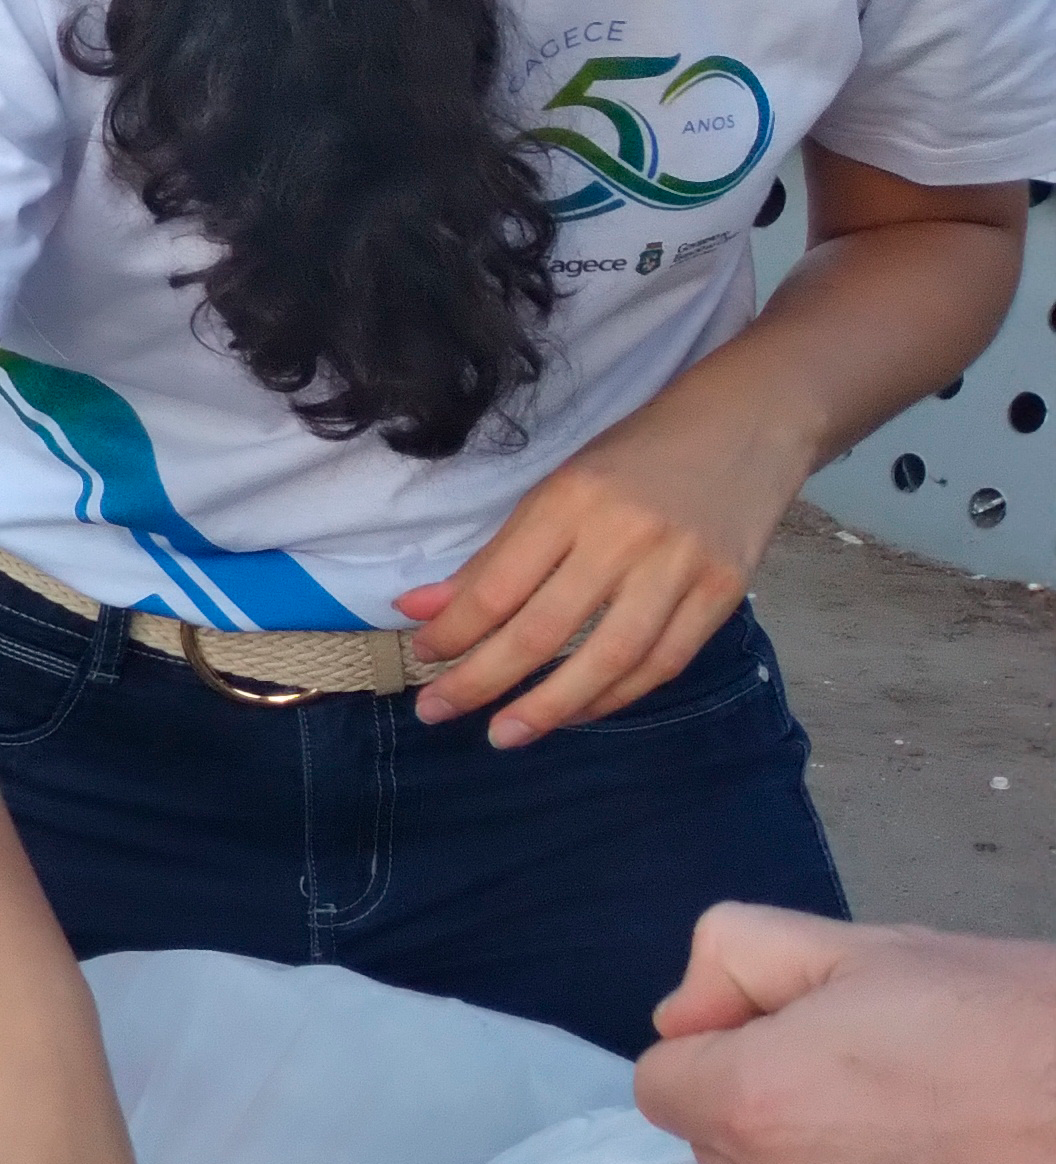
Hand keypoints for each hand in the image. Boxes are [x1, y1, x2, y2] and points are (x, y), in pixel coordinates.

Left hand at [398, 371, 803, 745]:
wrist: (745, 428)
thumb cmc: (634, 458)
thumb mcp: (555, 489)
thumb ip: (494, 556)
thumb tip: (419, 608)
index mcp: (571, 502)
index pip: (498, 585)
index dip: (454, 630)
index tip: (422, 656)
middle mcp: (625, 537)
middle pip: (543, 630)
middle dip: (481, 680)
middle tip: (436, 712)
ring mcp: (681, 569)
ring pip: (607, 659)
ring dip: (550, 707)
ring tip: (504, 735)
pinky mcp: (724, 593)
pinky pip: (662, 663)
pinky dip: (615, 696)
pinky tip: (575, 712)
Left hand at [634, 904, 1055, 1163]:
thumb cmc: (1023, 1024)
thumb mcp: (872, 949)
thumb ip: (737, 960)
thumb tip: (681, 1019)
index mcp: (752, 1105)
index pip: (661, 1085)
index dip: (720, 1055)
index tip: (789, 1045)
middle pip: (717, 1161)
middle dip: (764, 1124)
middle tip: (873, 1096)